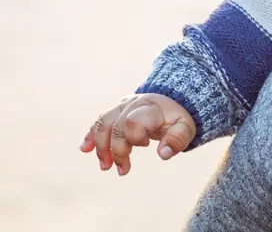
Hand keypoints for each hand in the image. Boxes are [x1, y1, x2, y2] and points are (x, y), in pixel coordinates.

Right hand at [79, 94, 195, 175]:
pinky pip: (99, 121)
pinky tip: (85, 149)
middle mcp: (133, 104)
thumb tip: (163, 155)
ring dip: (100, 147)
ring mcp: (123, 106)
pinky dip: (91, 135)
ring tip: (105, 166)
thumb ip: (177, 140)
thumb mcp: (186, 128)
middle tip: (123, 170)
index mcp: (151, 107)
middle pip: (115, 126)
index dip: (134, 137)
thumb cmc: (178, 118)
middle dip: (116, 150)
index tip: (147, 145)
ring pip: (103, 123)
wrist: (174, 101)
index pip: (132, 121)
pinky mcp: (116, 111)